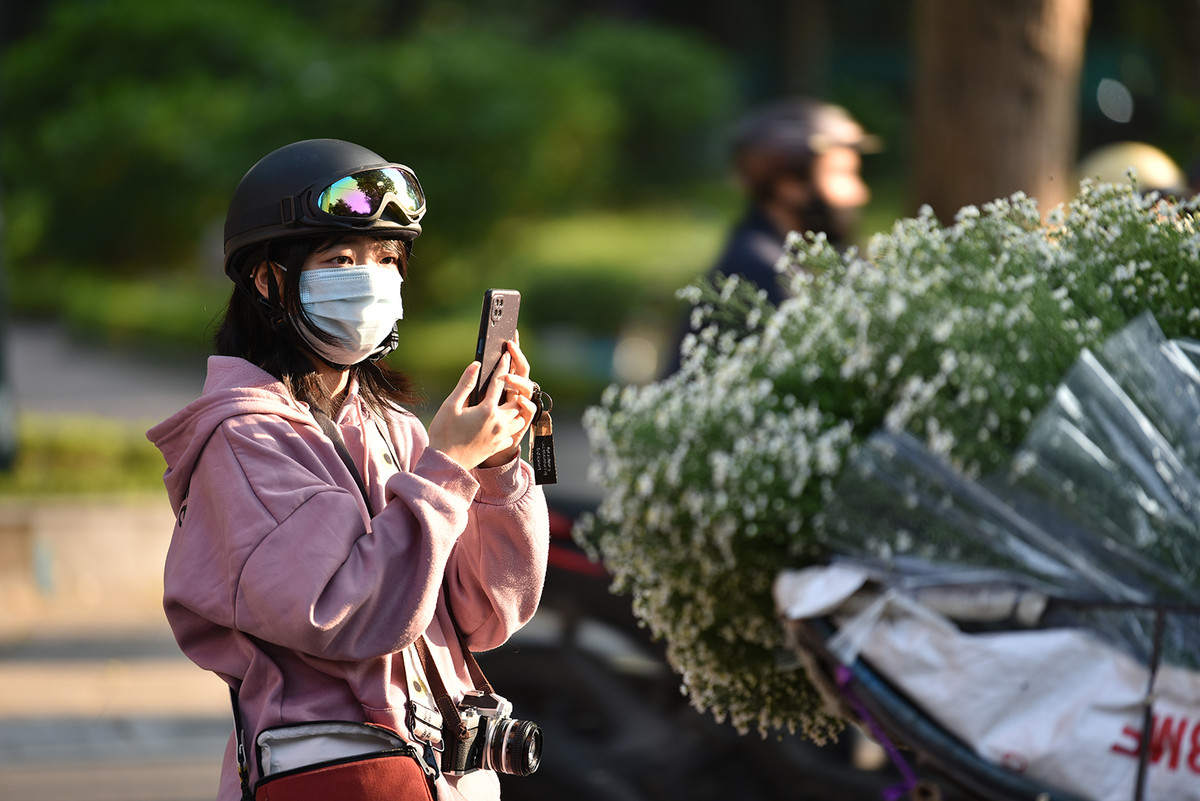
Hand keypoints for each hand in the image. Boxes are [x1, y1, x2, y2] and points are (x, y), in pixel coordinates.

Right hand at [427, 338, 537, 469]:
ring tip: (507, 404)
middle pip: (516, 402)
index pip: (499, 382)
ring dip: (516, 410)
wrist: (446, 463)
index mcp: (487, 410)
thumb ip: (465, 385)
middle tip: (509, 382)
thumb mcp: (451, 405)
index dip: (503, 366)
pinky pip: (511, 435)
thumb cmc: (444, 433)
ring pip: (519, 420)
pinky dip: (510, 428)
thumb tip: (476, 365)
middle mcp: (498, 423)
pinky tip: (502, 425)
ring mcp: (500, 436)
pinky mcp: (498, 446)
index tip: (507, 355)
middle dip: (514, 390)